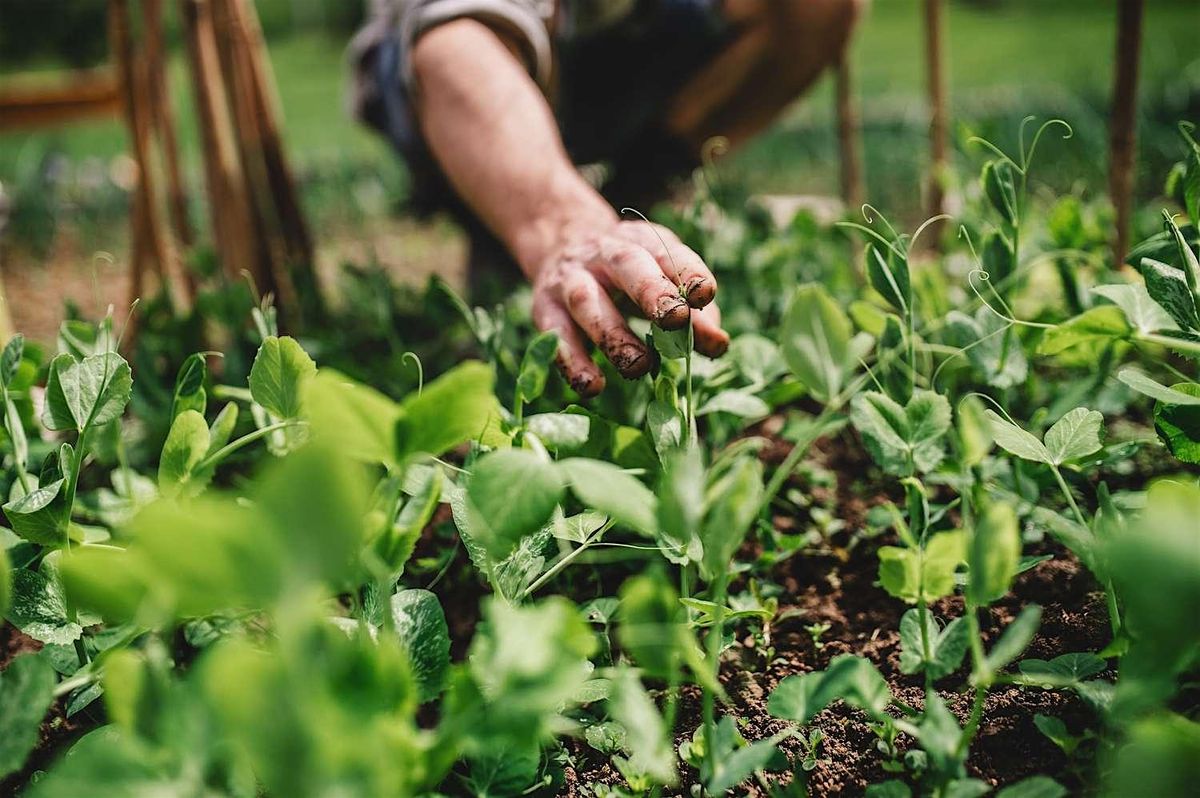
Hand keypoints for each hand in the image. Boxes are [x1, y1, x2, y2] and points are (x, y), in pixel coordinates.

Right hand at [527, 218, 729, 396]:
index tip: (706, 294)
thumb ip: (694, 314)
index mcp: (643, 242)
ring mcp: (570, 279)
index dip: (688, 272)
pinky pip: (556, 335)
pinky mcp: (544, 308)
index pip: (669, 253)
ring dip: (614, 335)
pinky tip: (593, 385)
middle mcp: (605, 254)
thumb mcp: (663, 281)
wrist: (561, 245)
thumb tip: (717, 345)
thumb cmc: (629, 275)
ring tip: (638, 367)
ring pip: (588, 302)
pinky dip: (573, 362)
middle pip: (628, 267)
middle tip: (675, 320)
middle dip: (651, 292)